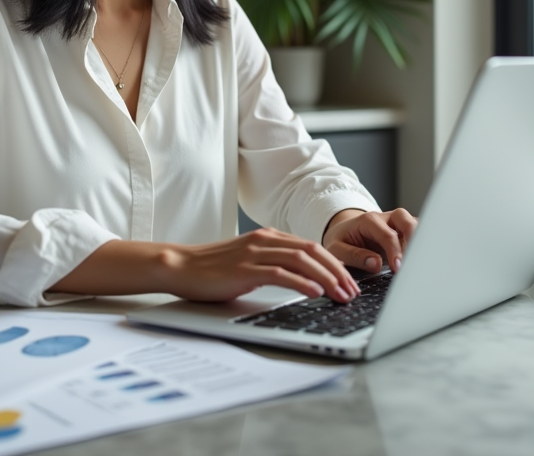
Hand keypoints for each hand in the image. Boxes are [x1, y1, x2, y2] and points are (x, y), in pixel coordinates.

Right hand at [159, 228, 360, 303]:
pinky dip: (302, 282)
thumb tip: (303, 281)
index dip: (334, 264)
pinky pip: (281, 273)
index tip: (349, 281)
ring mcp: (255, 253)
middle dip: (337, 271)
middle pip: (313, 251)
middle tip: (353, 291)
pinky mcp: (245, 269)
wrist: (181, 266)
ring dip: (326, 278)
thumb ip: (273, 265)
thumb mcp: (249, 262)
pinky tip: (315, 292)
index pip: (311, 246)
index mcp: (268, 237)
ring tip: (341, 295)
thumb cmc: (212, 269)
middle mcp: (265, 240)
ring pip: (302, 260)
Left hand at [322, 208, 417, 273]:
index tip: (398, 268)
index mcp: (368, 220)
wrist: (342, 232)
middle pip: (407, 220)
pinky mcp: (403, 233)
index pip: (387, 234)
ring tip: (418, 263)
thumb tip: (376, 264)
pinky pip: (417, 234)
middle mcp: (386, 219)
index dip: (395, 251)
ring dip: (420, 242)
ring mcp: (396, 224)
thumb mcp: (336, 249)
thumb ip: (354, 256)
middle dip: (413, 241)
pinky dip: (421, 245)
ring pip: (416, 226)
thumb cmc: (340, 240)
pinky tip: (420, 260)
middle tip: (412, 263)